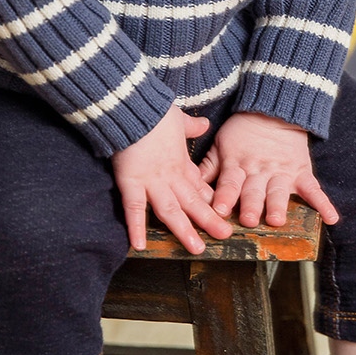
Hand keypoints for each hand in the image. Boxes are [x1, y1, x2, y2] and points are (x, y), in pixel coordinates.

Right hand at [112, 105, 232, 254]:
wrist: (134, 106)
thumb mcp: (179, 118)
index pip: (199, 188)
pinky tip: (139, 245)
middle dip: (209, 221)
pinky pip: (134, 208)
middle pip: (192, 203)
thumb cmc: (155, 112)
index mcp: (181, 163)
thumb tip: (204, 124)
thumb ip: (192, 126)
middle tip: (224, 237)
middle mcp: (170, 175)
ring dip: (184, 230)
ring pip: (171, 210)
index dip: (211, 203)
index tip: (222, 216)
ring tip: (196, 248)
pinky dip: (136, 227)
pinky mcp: (131, 181)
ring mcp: (151, 180)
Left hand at [197, 111, 338, 228]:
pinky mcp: (301, 171)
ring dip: (278, 205)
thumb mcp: (221, 144)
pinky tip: (331, 218)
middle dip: (251, 205)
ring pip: (279, 191)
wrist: (273, 110)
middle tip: (249, 219)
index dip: (225, 195)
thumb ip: (208, 166)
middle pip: (254, 190)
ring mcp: (282, 172)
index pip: (229, 182)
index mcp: (237, 165)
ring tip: (277, 219)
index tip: (219, 209)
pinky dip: (323, 203)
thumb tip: (188, 184)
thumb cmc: (242, 131)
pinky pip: (313, 189)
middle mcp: (259, 171)